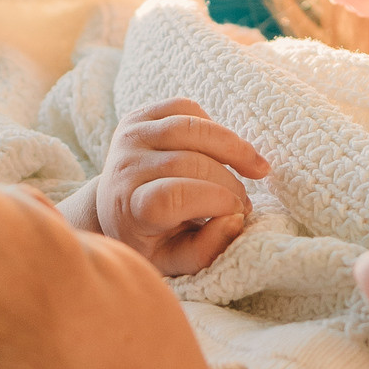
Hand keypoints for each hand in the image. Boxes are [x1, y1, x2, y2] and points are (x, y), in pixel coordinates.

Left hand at [92, 99, 269, 274]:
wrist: (112, 207)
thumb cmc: (149, 239)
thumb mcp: (173, 260)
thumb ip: (205, 250)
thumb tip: (235, 220)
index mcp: (127, 207)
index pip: (171, 197)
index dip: (214, 201)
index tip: (237, 214)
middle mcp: (123, 167)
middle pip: (189, 163)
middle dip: (230, 183)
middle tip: (244, 203)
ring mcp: (129, 136)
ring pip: (192, 127)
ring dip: (234, 148)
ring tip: (255, 169)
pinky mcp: (138, 116)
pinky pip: (186, 108)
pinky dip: (213, 126)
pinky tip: (222, 149)